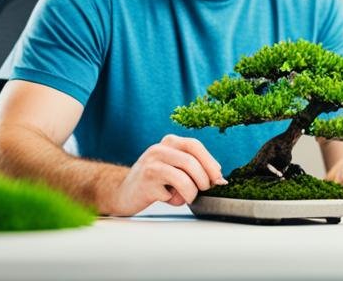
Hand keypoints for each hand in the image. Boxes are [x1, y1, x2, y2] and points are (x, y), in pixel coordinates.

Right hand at [110, 135, 226, 215]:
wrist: (123, 193)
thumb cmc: (155, 182)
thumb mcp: (174, 168)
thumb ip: (193, 168)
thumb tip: (219, 179)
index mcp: (169, 142)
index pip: (195, 145)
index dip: (210, 162)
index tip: (218, 177)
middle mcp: (159, 149)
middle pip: (191, 161)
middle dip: (204, 179)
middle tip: (203, 190)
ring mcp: (151, 164)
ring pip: (184, 177)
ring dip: (191, 192)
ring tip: (185, 197)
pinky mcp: (147, 181)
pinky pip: (173, 193)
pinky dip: (176, 200)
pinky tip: (166, 198)